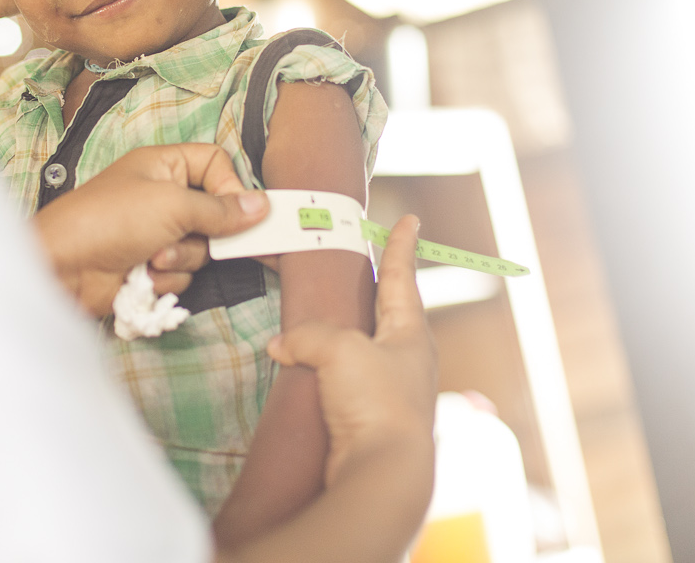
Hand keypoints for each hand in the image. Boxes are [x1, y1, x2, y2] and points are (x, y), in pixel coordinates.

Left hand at [34, 144, 268, 315]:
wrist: (65, 268)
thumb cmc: (112, 220)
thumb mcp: (173, 205)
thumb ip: (221, 210)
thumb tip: (262, 206)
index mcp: (164, 165)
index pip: (215, 163)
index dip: (230, 186)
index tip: (241, 212)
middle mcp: (163, 196)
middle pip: (215, 212)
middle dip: (206, 232)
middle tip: (196, 236)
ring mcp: (157, 233)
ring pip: (201, 248)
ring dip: (182, 257)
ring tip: (154, 257)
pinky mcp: (151, 266)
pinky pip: (183, 273)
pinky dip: (167, 277)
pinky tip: (143, 275)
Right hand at [267, 215, 435, 486]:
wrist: (381, 473)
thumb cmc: (375, 403)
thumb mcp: (340, 349)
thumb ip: (309, 335)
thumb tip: (282, 346)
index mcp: (411, 334)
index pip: (403, 277)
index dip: (401, 246)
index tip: (409, 220)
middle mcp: (407, 361)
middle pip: (388, 313)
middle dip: (376, 290)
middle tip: (365, 266)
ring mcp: (390, 393)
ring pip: (364, 352)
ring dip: (344, 335)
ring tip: (322, 321)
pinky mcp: (367, 421)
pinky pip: (343, 385)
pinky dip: (324, 372)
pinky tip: (303, 373)